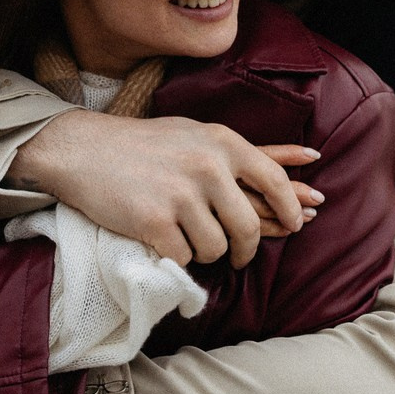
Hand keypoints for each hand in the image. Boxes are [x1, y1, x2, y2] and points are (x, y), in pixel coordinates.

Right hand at [6, 109, 323, 268]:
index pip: (274, 181)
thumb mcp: (200, 135)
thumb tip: (311, 159)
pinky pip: (183, 258)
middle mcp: (207, 166)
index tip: (296, 226)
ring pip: (215, 248)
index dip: (290, 209)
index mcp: (223, 143)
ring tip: (186, 236)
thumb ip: (248, 154)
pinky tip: (160, 240)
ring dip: (205, 252)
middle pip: (247, 228)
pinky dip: (175, 257)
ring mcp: (180, 194)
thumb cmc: (146, 144)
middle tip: (237, 256)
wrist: (83, 150)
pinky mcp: (154, 221)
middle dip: (245, 249)